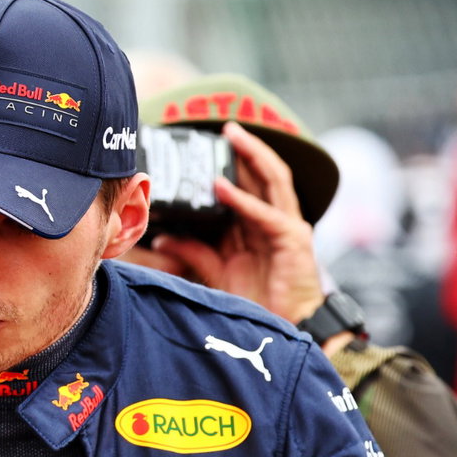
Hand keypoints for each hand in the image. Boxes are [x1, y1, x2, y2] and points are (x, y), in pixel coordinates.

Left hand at [147, 122, 325, 325]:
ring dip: (252, 156)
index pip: (247, 185)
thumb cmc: (257, 302)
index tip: (205, 148)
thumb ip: (193, 252)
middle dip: (245, 148)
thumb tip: (162, 237)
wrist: (286, 328)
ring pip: (272, 180)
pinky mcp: (293, 239)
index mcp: (259, 225)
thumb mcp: (217, 272)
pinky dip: (243, 200)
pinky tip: (222, 186)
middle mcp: (275, 220)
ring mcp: (287, 226)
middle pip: (262, 175)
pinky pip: (266, 214)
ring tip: (232, 136)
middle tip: (223, 127)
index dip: (231, 164)